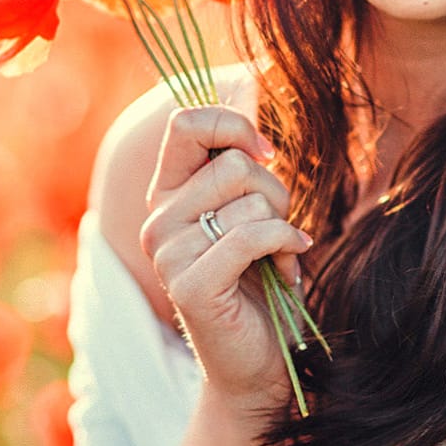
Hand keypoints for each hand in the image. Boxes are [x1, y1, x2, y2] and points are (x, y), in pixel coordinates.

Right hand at [142, 106, 313, 416]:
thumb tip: (250, 80)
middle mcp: (158, 219)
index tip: (264, 154)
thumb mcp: (252, 211)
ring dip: (282, 229)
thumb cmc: (261, 284)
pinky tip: (288, 269)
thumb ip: (243, 159)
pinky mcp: (188, 285)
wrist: (258, 364)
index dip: (233, 125)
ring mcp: (168, 253)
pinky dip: (285, 248)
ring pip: (249, 200)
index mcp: (168, 194)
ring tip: (276, 261)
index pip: (186, 122)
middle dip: (276, 193)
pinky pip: (251, 236)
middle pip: (234, 163)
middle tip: (277, 231)